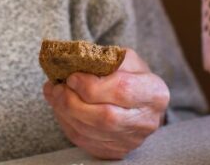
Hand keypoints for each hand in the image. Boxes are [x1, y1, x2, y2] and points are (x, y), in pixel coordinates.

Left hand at [42, 48, 169, 159]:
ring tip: (54, 94)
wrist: (137, 100)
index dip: (92, 85)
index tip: (72, 77)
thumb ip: (105, 59)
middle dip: (74, 102)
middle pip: (106, 117)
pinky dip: (67, 124)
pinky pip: (85, 141)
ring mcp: (132, 140)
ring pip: (91, 132)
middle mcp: (147, 121)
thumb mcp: (125, 58)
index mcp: (155, 93)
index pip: (122, 91)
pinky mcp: (115, 151)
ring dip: (65, 112)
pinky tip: (60, 108)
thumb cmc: (130, 75)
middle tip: (57, 87)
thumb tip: (75, 63)